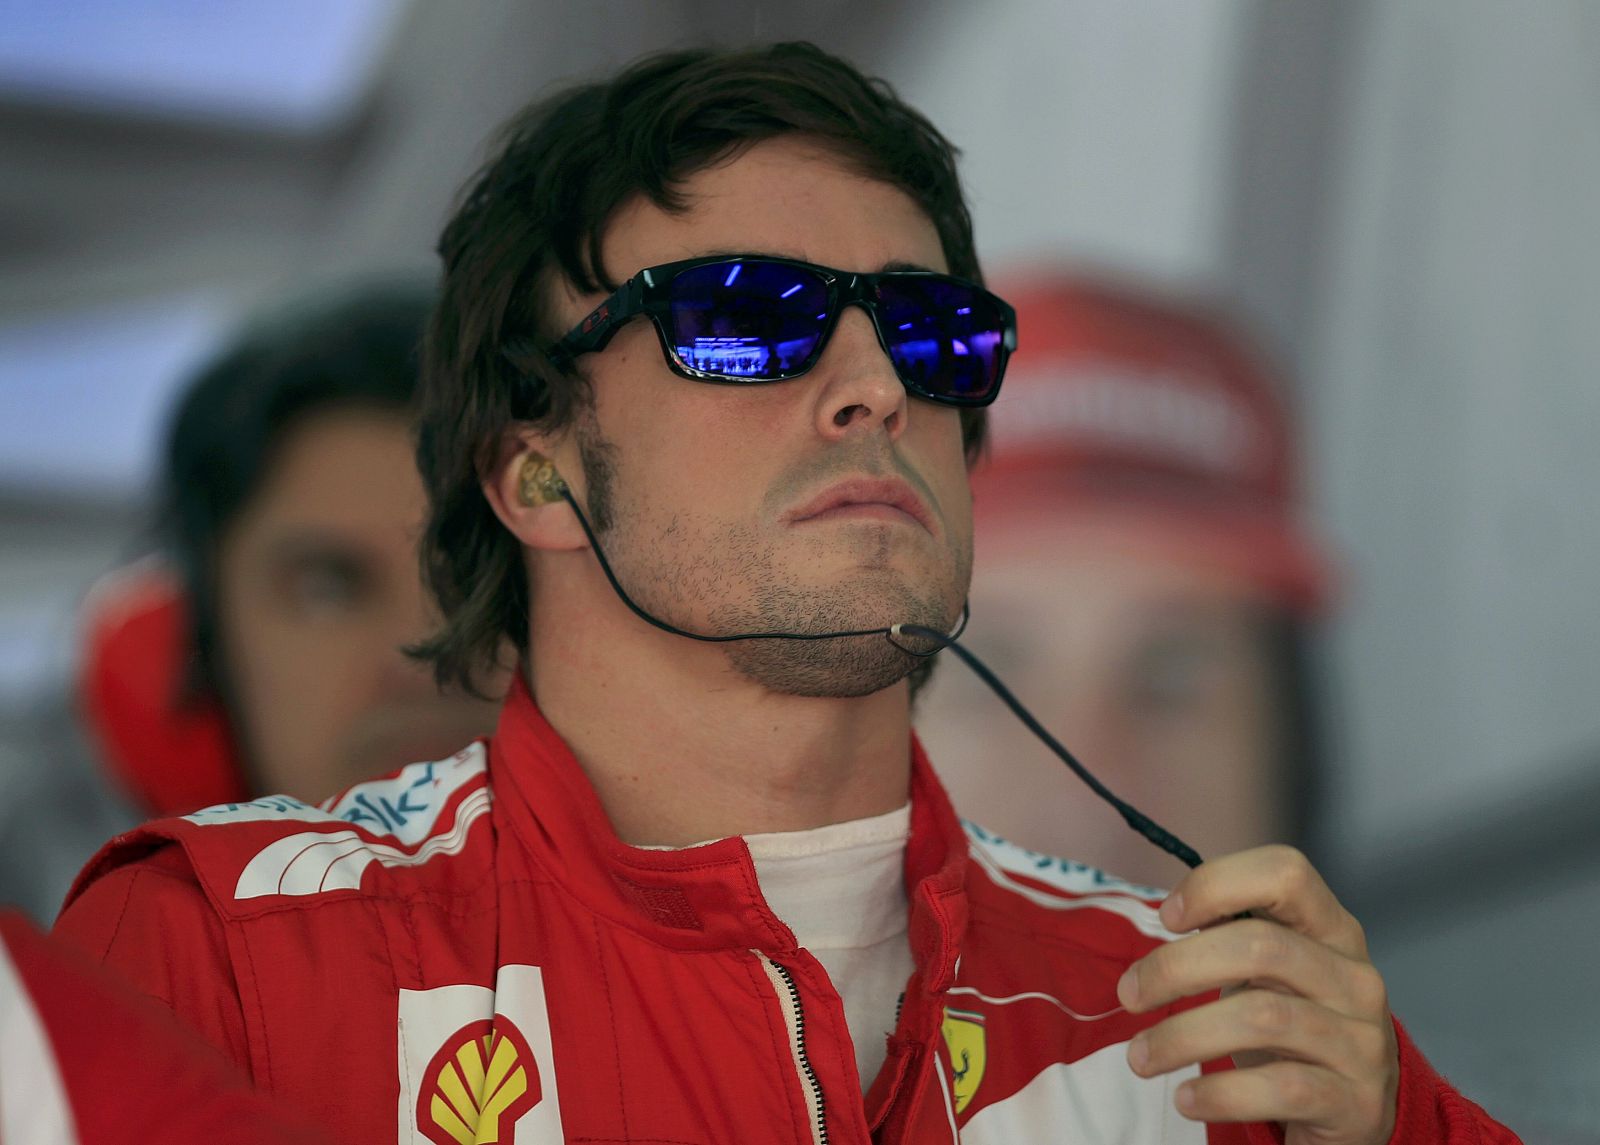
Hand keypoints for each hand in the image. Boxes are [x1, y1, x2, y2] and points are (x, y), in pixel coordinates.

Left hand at [1117, 846, 1398, 1144]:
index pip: (1286, 873)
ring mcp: (1360, 1041)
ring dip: (1183, 1037)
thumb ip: (1231, 936)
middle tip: (1129, 994)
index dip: (1217, 883)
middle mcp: (1354, 978)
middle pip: (1260, 946)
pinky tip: (1185, 1098)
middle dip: (1178, 967)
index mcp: (1332, 930)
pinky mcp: (1355, 1101)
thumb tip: (1166, 915)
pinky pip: (1280, 1089)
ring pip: (1263, 1019)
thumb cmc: (1297, 1023)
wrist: (1359, 1108)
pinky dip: (1221, 1094)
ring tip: (1140, 1056)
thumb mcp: (1275, 972)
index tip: (1167, 917)